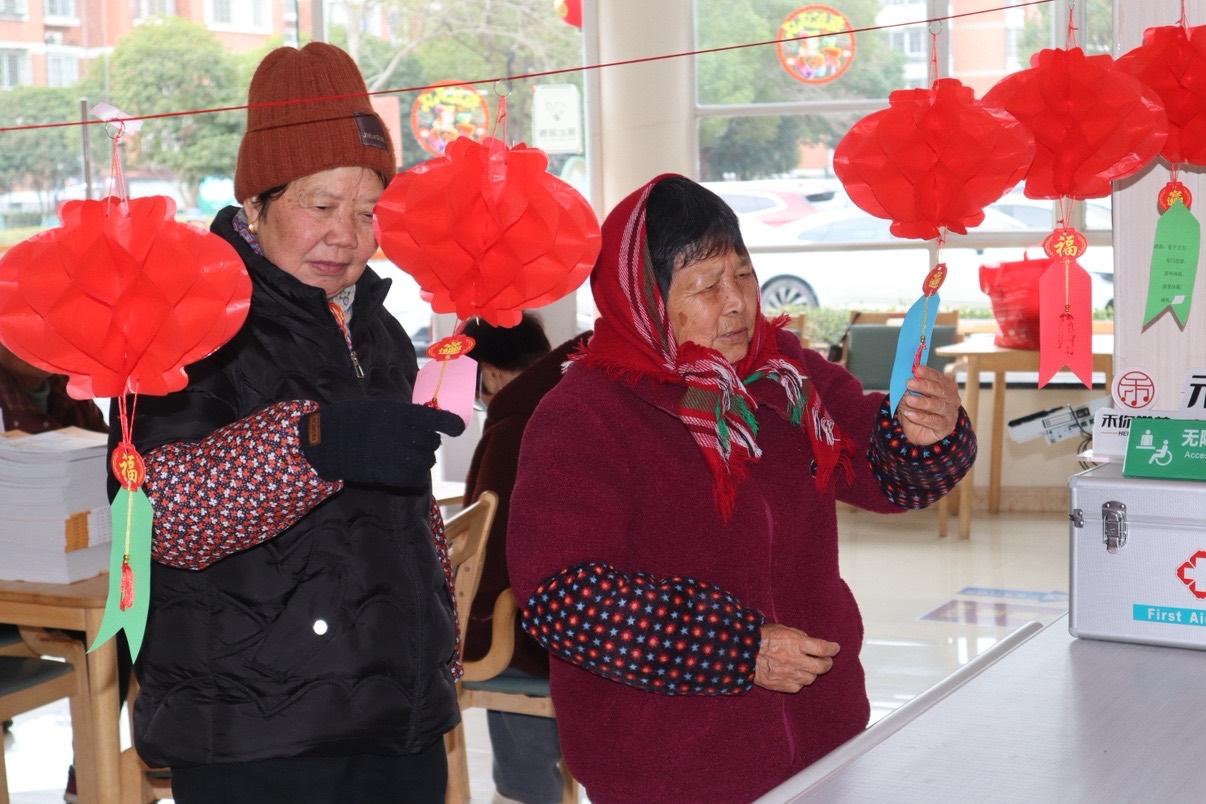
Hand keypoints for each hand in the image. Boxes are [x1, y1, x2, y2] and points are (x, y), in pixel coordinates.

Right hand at [300, 398, 464, 488]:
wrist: (326, 440)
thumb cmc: (352, 419)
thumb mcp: (382, 407)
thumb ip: (406, 415)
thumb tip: (427, 420)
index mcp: (402, 415)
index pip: (437, 420)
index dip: (451, 424)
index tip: (457, 428)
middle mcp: (404, 436)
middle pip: (432, 443)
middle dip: (428, 442)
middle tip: (415, 440)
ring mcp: (397, 457)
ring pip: (426, 462)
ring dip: (422, 459)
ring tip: (407, 454)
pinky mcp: (389, 475)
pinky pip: (415, 479)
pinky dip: (414, 475)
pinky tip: (404, 470)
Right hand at [754, 623, 839, 693]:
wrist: (742, 653)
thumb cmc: (760, 638)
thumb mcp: (781, 629)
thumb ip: (798, 636)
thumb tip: (810, 642)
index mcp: (797, 643)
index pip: (823, 648)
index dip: (832, 649)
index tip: (835, 648)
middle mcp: (796, 660)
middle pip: (822, 666)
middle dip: (827, 663)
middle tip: (826, 660)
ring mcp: (790, 674)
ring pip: (811, 678)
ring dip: (812, 672)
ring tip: (808, 668)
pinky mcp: (782, 685)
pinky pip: (798, 686)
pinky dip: (799, 681)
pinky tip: (795, 675)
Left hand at [898, 365, 961, 445]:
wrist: (918, 431)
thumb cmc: (917, 409)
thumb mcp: (912, 395)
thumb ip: (912, 387)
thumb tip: (908, 377)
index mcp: (947, 387)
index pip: (940, 378)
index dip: (929, 373)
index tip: (917, 370)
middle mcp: (952, 399)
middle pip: (941, 391)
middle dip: (924, 386)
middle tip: (909, 383)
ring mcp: (950, 414)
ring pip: (939, 406)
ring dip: (922, 402)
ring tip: (908, 399)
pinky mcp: (945, 427)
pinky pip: (934, 421)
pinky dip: (921, 417)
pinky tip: (909, 414)